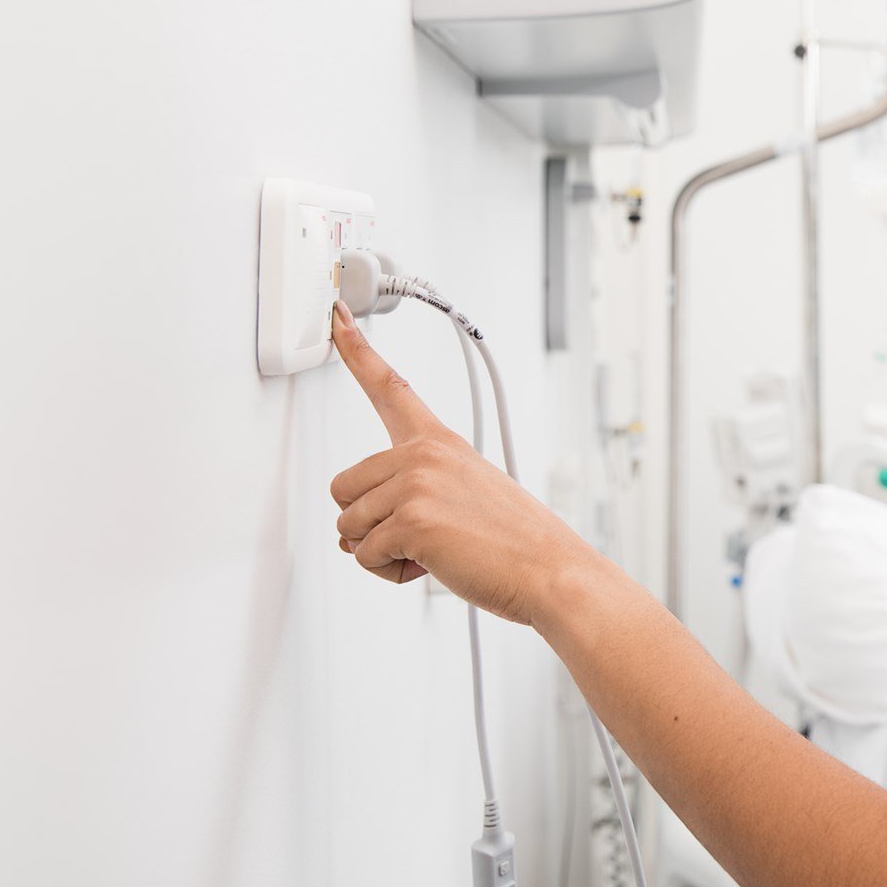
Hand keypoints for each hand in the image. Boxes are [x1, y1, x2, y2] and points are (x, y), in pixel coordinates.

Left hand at [327, 302, 606, 625]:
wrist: (549, 570)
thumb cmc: (514, 540)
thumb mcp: (469, 491)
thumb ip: (414, 492)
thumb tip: (350, 531)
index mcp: (440, 442)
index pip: (391, 388)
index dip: (357, 351)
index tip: (336, 314)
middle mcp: (425, 454)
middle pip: (343, 489)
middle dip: (368, 523)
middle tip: (419, 535)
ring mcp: (417, 483)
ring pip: (348, 526)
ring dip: (381, 552)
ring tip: (434, 551)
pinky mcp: (411, 519)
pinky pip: (364, 555)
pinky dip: (391, 572)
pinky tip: (432, 564)